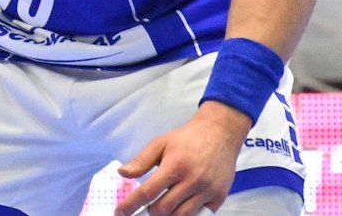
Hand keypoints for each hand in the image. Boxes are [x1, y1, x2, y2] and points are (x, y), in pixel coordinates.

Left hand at [114, 101, 247, 215]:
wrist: (220, 133)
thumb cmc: (187, 138)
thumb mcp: (161, 143)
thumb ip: (141, 160)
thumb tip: (123, 174)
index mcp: (175, 165)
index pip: (148, 192)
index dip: (131, 205)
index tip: (120, 212)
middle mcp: (192, 180)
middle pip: (164, 208)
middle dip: (151, 211)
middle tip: (148, 205)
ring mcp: (207, 190)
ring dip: (168, 215)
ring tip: (163, 206)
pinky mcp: (219, 197)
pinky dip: (187, 215)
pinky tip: (180, 207)